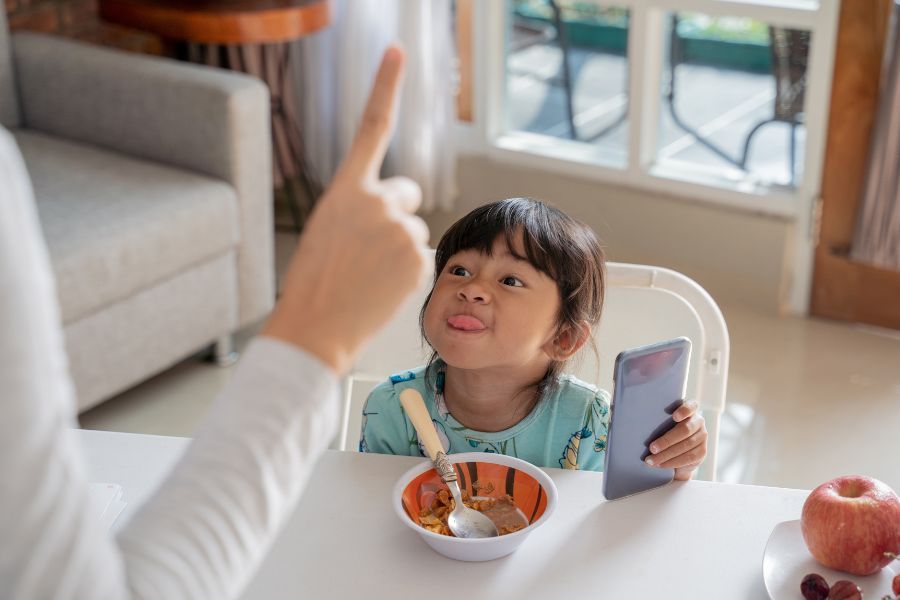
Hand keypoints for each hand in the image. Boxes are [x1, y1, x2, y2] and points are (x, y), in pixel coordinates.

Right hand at [263, 45, 430, 372]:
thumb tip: (397, 214)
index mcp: (345, 190)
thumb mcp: (328, 230)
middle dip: (395, 214)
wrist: (315, 327)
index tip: (397, 51)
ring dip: (399, 248)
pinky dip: (407, 271)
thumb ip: (360, 208)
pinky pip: (422, 255)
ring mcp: (400, 228)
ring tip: (368, 275)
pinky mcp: (418, 257)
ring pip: (414, 230)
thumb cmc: (314, 283)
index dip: (385, 86)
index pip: (370, 127)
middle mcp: (376, 200)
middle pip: (406, 193)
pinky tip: (382, 288)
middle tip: (369, 249)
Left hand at [644, 400, 706, 480]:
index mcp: (689, 409)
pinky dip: (672, 462)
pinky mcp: (702, 451)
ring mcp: (702, 436)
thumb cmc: (664, 431)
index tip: (674, 417)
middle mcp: (698, 421)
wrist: (677, 451)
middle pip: (685, 430)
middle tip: (652, 448)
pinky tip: (660, 464)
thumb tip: (637, 424)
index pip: (690, 406)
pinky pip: (688, 458)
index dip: (684, 411)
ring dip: (666, 454)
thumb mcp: (662, 423)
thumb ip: (658, 420)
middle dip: (666, 440)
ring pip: (685, 446)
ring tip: (651, 460)